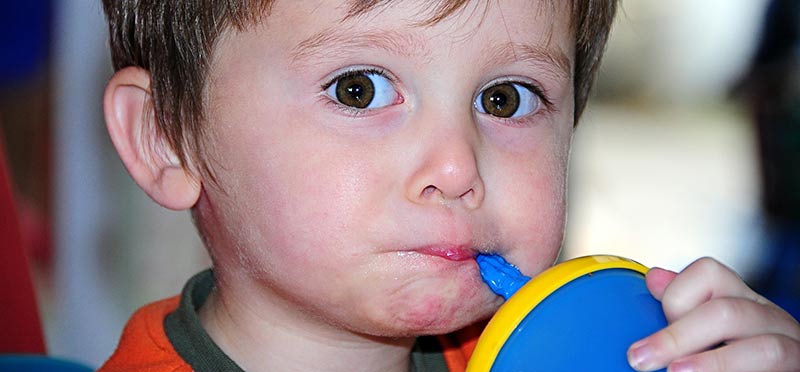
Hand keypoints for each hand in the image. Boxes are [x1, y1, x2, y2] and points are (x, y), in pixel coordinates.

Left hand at [627, 257, 799, 371]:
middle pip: (725, 311)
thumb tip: (653, 277)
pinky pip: (774, 366)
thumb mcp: (703, 330)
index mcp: (739, 298)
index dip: (676, 294)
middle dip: (677, 336)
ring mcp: (789, 343)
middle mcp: (767, 316)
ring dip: (713, 362)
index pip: (708, 272)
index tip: (653, 321)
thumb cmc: (731, 355)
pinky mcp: (796, 368)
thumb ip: (683, 307)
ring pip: (761, 346)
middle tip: (640, 358)